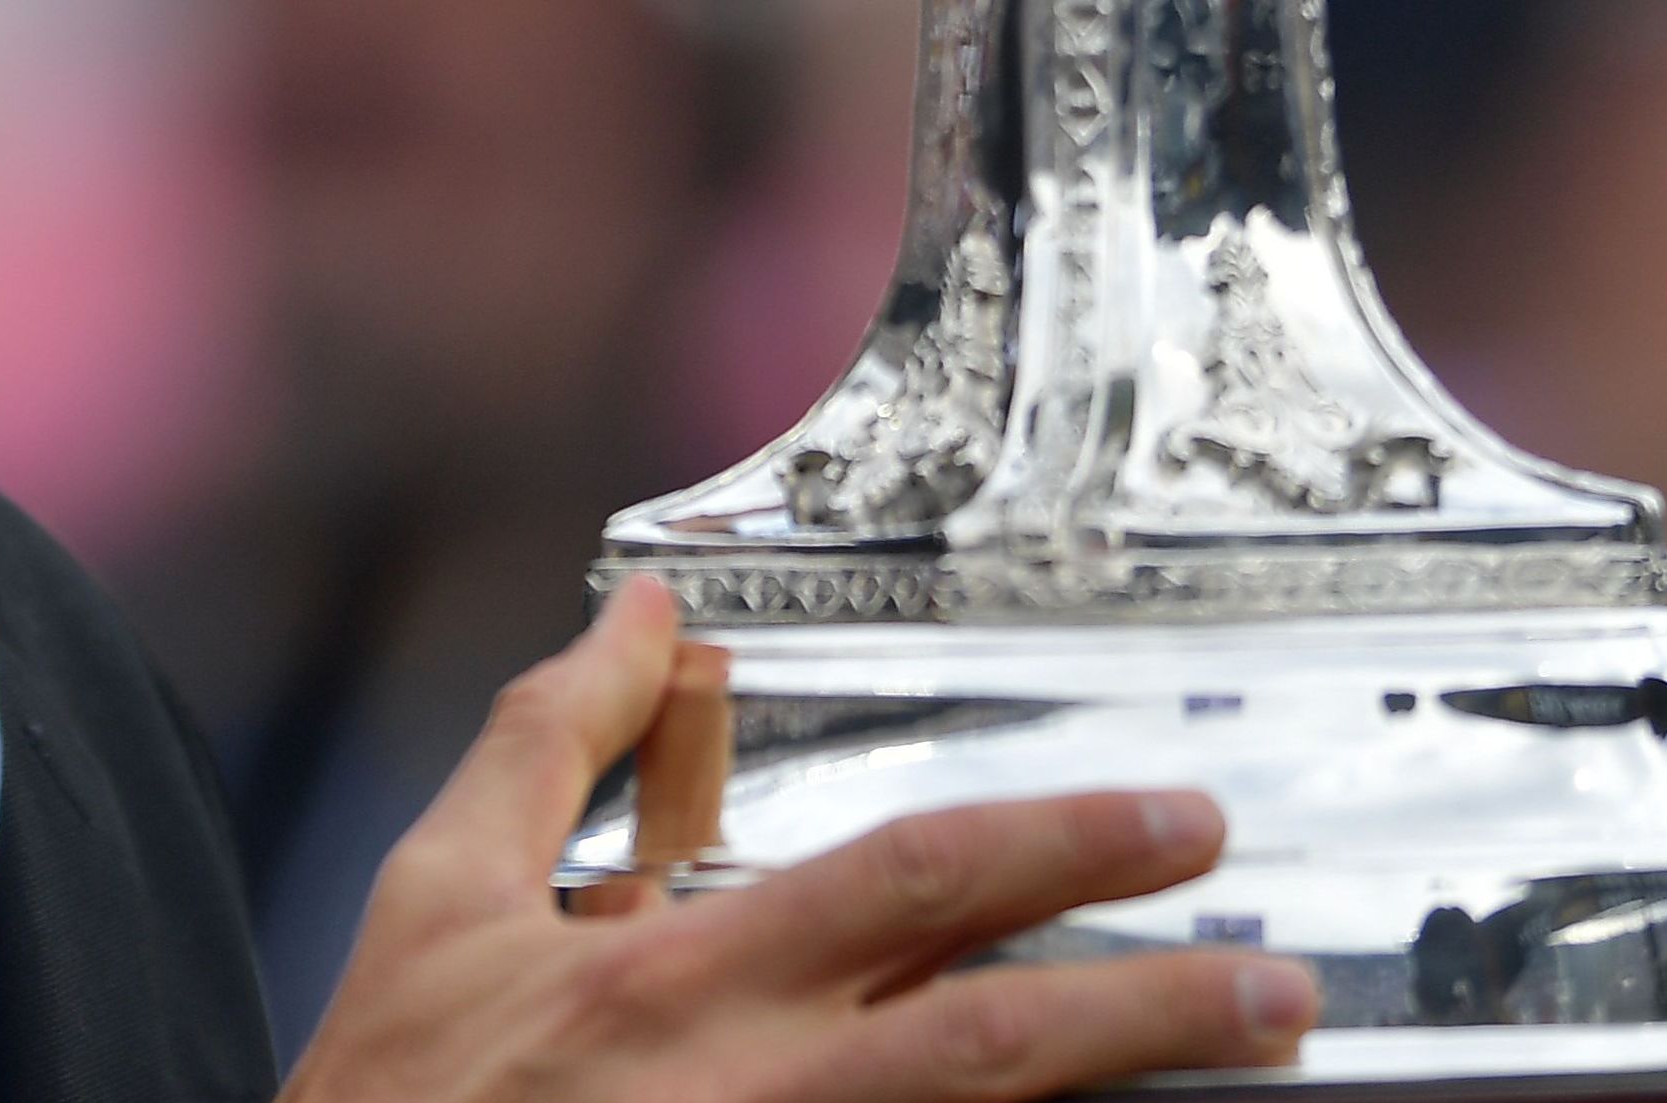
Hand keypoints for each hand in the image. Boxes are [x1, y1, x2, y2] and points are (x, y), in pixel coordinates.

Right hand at [283, 578, 1317, 1102]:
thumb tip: (649, 612)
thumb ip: (554, 743)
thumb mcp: (441, 896)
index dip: (1061, 845)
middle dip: (1151, 1003)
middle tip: (1279, 982)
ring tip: (1251, 1064)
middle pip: (988, 1039)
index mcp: (670, 977)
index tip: (1176, 822)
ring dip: (1121, 1097)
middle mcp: (739, 1091)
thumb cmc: (387, 1096)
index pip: (910, 887)